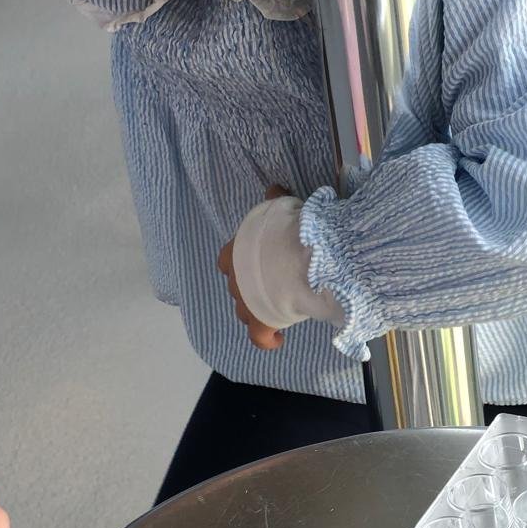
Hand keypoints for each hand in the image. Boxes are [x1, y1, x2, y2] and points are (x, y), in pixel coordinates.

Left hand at [220, 185, 290, 351]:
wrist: (299, 258)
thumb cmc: (288, 230)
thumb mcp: (280, 209)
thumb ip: (274, 202)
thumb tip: (273, 187)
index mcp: (233, 254)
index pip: (227, 260)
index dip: (241, 262)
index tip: (256, 262)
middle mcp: (234, 281)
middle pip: (237, 286)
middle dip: (251, 286)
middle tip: (273, 283)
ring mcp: (244, 304)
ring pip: (245, 311)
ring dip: (257, 309)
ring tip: (277, 306)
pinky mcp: (259, 323)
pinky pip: (259, 337)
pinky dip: (267, 340)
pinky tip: (277, 339)